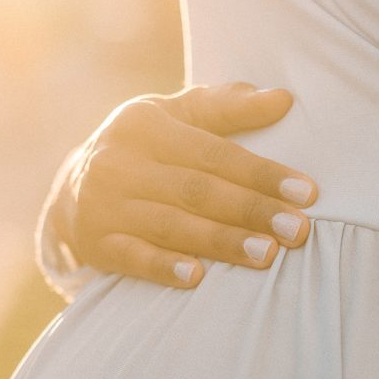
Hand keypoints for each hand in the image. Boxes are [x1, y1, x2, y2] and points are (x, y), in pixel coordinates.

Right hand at [50, 81, 318, 288]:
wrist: (71, 191)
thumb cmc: (146, 149)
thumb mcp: (175, 117)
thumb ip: (227, 108)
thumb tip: (285, 99)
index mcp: (148, 127)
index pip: (215, 153)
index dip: (262, 174)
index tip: (307, 193)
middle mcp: (123, 163)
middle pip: (198, 190)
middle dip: (252, 210)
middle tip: (298, 231)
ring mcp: (107, 206)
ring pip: (173, 226)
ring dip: (222, 242)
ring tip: (267, 255)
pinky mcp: (98, 244)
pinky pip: (134, 258)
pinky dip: (164, 267)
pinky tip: (197, 278)